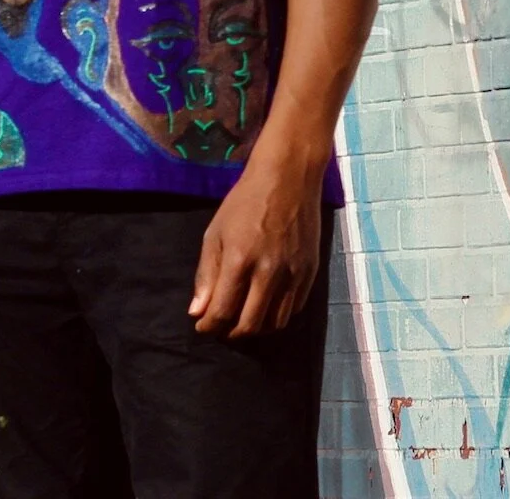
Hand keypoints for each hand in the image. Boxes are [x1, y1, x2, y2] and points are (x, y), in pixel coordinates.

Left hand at [190, 167, 322, 336]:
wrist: (289, 177)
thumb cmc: (246, 202)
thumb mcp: (215, 233)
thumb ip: (207, 275)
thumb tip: (198, 312)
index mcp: (240, 260)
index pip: (222, 312)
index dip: (208, 326)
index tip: (202, 324)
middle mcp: (270, 271)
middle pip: (250, 325)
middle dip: (230, 333)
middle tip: (223, 325)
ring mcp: (294, 272)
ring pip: (276, 322)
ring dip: (257, 327)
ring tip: (245, 317)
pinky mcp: (311, 269)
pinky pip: (295, 307)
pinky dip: (278, 314)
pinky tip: (267, 304)